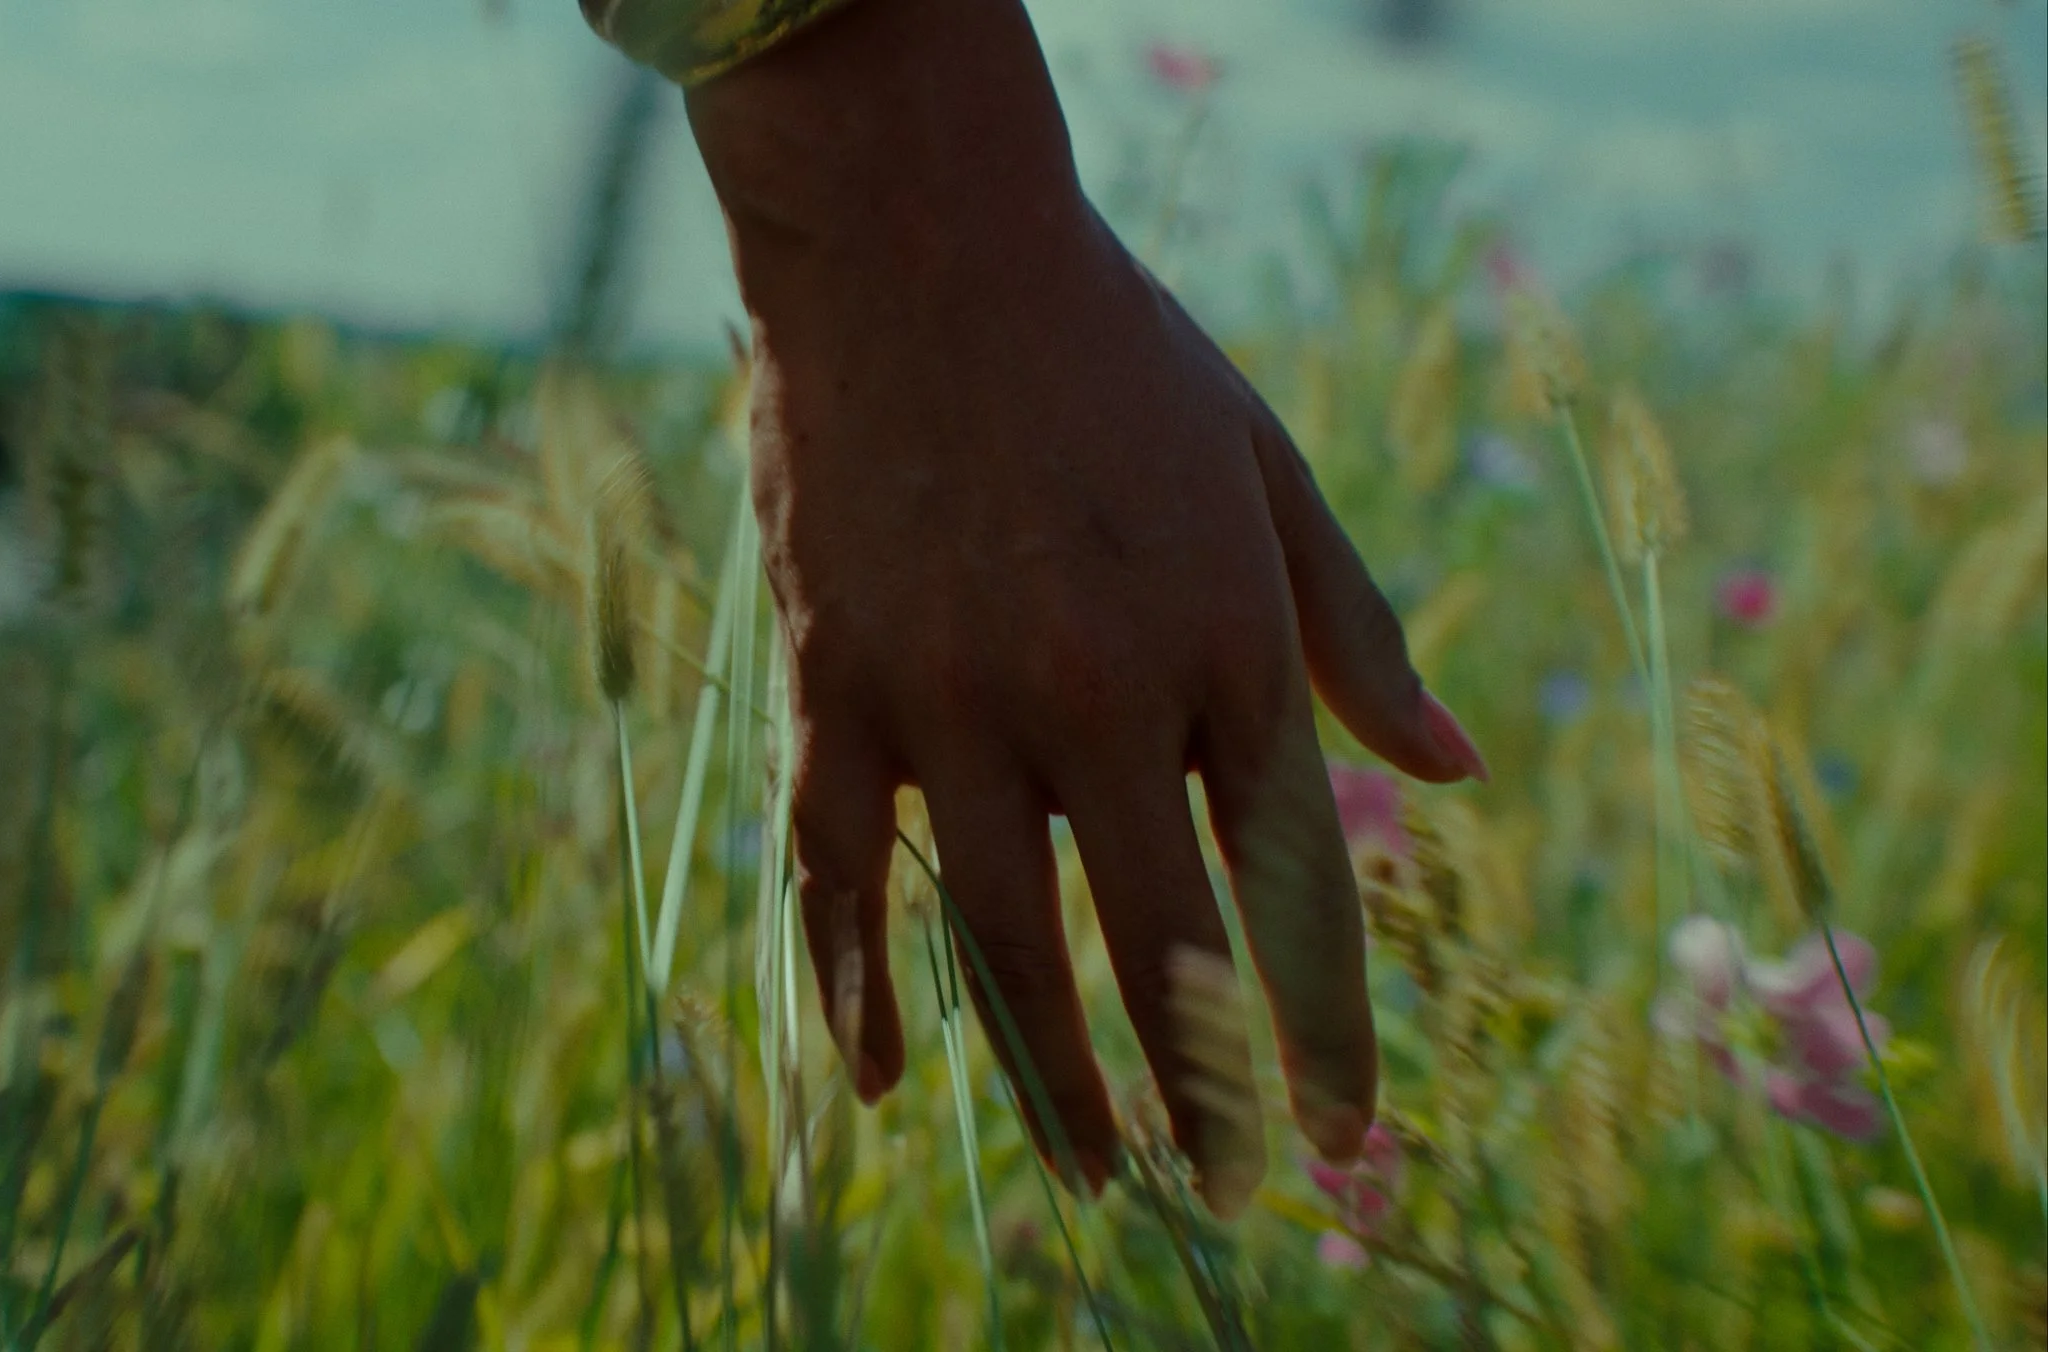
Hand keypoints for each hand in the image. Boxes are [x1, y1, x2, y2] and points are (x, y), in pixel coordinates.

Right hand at [686, 0, 1485, 1206]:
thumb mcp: (1267, 473)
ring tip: (1097, 1180)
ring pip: (1004, 941)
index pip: (1295, 888)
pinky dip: (859, 985)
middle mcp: (1095, 700)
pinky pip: (841, 872)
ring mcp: (952, 704)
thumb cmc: (1116, 358)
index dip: (1326, 1027)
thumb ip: (1356, 631)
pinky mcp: (837, 690)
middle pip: (1160, 949)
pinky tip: (890, 1081)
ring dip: (1056, 1081)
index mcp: (1224, 648)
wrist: (921, 247)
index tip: (1351, 1133)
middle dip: (1206, 1093)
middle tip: (1229, 1191)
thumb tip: (1457, 773)